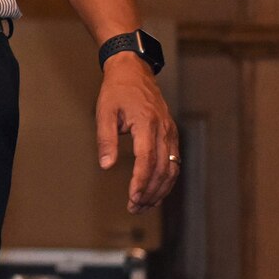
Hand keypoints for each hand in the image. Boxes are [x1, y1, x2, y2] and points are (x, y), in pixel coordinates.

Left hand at [95, 56, 180, 213]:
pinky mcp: (171, 133)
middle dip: (149, 192)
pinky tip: (156, 190)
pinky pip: (174, 161)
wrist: (134, 70)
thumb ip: (106, 140)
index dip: (141, 182)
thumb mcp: (104, 112)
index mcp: (146, 124)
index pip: (147, 160)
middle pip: (162, 169)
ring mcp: (170, 132)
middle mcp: (163, 130)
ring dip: (160, 190)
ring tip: (144, 205)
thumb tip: (106, 166)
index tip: (132, 198)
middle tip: (135, 207)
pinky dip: (167, 179)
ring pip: (171, 169)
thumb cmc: (117, 90)